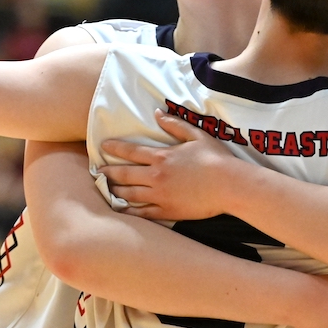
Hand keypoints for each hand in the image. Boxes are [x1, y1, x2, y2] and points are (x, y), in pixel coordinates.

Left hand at [100, 110, 245, 220]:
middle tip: (98, 171)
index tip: (102, 146)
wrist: (229, 185)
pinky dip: (129, 211)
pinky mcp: (167, 211)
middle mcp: (155, 177)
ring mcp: (159, 196)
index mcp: (161, 157)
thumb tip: (157, 114)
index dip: (115, 148)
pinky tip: (121, 210)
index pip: (131, 151)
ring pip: (129, 194)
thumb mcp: (196, 135)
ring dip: (115, 190)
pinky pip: (142, 213)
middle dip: (108, 172)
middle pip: (124, 174)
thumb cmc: (215, 158)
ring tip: (106, 189)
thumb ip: (174, 124)